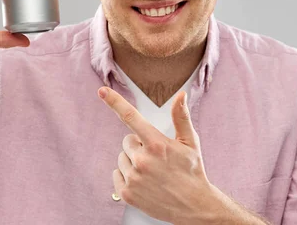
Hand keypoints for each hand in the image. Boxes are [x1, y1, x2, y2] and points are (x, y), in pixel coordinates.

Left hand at [98, 87, 219, 223]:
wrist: (195, 207)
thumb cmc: (193, 172)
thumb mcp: (190, 143)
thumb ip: (181, 117)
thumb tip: (180, 95)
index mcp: (157, 144)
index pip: (131, 117)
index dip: (114, 101)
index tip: (102, 91)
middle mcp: (142, 160)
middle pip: (127, 141)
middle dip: (138, 145)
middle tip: (156, 158)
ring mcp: (133, 178)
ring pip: (122, 158)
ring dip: (133, 162)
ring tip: (152, 172)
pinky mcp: (127, 194)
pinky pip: (116, 174)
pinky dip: (126, 176)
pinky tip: (144, 182)